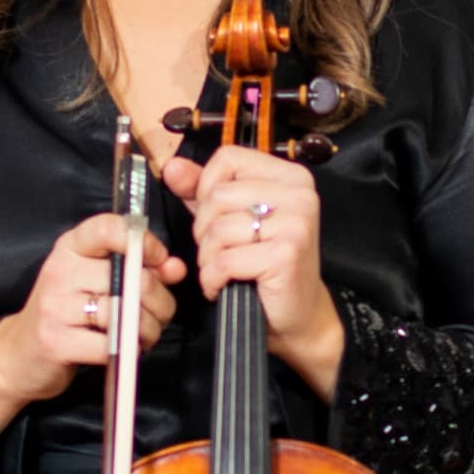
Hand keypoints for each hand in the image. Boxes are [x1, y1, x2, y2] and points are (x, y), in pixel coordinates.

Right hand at [0, 209, 185, 435]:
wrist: (19, 355)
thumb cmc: (65, 315)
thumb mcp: (95, 283)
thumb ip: (137, 271)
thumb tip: (175, 268)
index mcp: (71, 249)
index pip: (108, 227)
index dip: (144, 243)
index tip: (159, 262)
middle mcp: (60, 271)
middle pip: (131, 278)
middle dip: (159, 302)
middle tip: (157, 315)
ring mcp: (55, 306)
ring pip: (125, 312)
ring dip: (147, 329)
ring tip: (143, 335)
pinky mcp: (56, 341)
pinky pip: (111, 344)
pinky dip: (127, 350)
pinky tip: (124, 349)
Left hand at [159, 140, 338, 391]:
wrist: (299, 316)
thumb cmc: (267, 267)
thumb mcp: (234, 220)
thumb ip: (204, 191)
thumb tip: (173, 168)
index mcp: (291, 177)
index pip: (229, 158)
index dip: (207, 186)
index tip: (215, 215)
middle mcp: (299, 195)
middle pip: (218, 195)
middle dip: (205, 230)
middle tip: (220, 252)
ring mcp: (296, 224)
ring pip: (218, 228)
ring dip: (209, 257)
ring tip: (224, 270)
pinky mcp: (286, 255)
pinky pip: (225, 260)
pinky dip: (214, 279)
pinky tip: (225, 285)